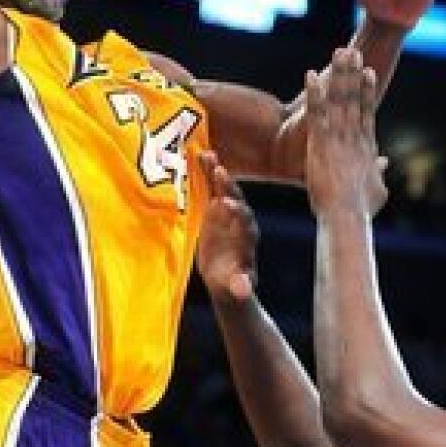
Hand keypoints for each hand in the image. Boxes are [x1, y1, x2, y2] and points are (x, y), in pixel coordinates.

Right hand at [196, 153, 258, 305]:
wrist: (226, 277)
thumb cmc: (232, 285)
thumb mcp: (235, 288)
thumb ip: (239, 287)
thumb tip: (242, 291)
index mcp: (247, 239)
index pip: (245, 224)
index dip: (238, 214)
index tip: (228, 204)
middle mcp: (240, 221)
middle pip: (237, 200)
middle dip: (230, 187)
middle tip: (220, 172)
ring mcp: (228, 213)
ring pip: (224, 189)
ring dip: (217, 172)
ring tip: (206, 155)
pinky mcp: (215, 208)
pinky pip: (211, 189)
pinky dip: (206, 173)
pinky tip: (198, 155)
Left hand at [305, 49, 388, 221]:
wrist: (347, 217)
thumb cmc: (360, 211)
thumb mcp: (376, 192)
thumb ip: (379, 177)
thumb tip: (383, 170)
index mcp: (367, 147)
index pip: (367, 112)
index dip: (367, 91)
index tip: (368, 72)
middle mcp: (354, 137)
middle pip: (354, 99)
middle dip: (352, 74)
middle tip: (351, 51)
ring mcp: (338, 138)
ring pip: (338, 100)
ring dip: (337, 75)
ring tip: (338, 53)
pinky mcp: (320, 144)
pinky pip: (316, 114)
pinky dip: (314, 94)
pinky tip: (309, 75)